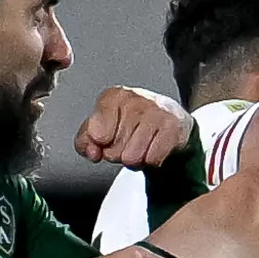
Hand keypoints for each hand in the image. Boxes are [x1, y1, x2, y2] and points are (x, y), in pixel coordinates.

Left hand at [71, 87, 192, 168]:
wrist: (169, 120)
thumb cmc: (132, 123)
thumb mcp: (102, 128)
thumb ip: (85, 141)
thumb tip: (92, 151)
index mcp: (113, 96)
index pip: (97, 135)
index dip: (102, 144)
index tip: (108, 137)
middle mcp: (134, 99)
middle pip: (113, 151)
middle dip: (119, 153)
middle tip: (129, 140)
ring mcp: (155, 111)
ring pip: (132, 157)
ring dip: (136, 159)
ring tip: (141, 145)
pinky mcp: (173, 127)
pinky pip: (152, 159)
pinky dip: (152, 160)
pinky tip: (154, 147)